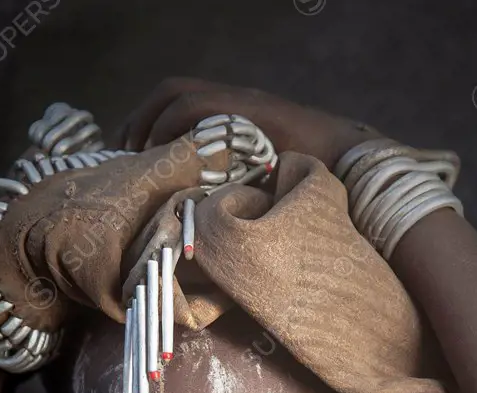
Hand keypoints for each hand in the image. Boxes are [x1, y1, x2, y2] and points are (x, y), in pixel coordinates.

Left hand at [112, 77, 384, 170]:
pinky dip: (172, 129)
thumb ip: (231, 187)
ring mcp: (243, 104)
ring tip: (139, 157)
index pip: (177, 102)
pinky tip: (164, 157)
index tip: (130, 152)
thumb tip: (198, 217)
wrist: (352, 165)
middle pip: (171, 91)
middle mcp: (236, 101)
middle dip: (140, 120)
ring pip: (178, 95)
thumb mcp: (260, 185)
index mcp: (236, 114)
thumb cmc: (311, 185)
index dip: (147, 122)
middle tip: (124, 153)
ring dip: (151, 123)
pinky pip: (197, 109)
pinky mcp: (249, 112)